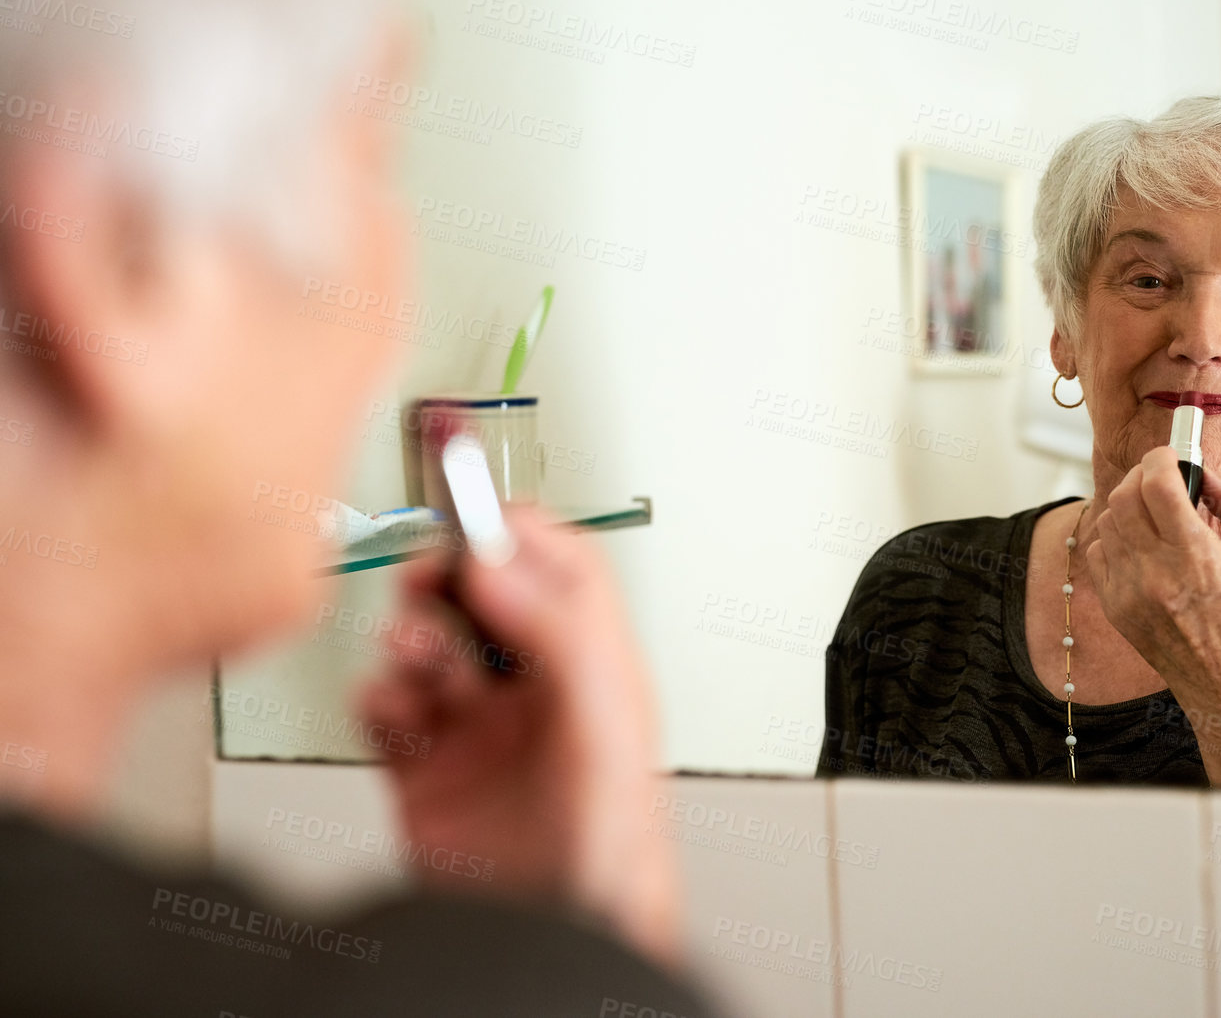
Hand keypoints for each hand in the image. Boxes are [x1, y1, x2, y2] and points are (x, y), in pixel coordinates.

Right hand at [360, 506, 682, 965]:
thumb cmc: (607, 849)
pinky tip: (392, 711)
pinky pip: (387, 709)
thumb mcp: (602, 724)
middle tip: (426, 577)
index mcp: (592, 667)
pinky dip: (378, 697)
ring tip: (414, 658)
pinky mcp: (426, 772)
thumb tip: (500, 561)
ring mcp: (478, 729)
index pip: (559, 568)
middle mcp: (535, 691)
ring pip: (428, 646)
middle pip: (483, 596)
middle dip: (449, 578)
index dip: (515, 534)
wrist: (555, 934)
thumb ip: (560, 634)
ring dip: (411, 639)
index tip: (471, 521)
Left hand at [1084, 449, 1220, 788]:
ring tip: (1154, 512)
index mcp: (1195, 557)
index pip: (1158, 483)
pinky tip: (1140, 543)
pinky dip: (1115, 537)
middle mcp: (1155, 574)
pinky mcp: (1115, 608)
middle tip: (1162, 478)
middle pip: (1124, 496)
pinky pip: (1099, 552)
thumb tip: (1202, 472)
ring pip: (1107, 521)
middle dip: (1143, 477)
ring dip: (1128, 505)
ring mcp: (1128, 593)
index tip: (1172, 456)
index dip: (1162, 458)